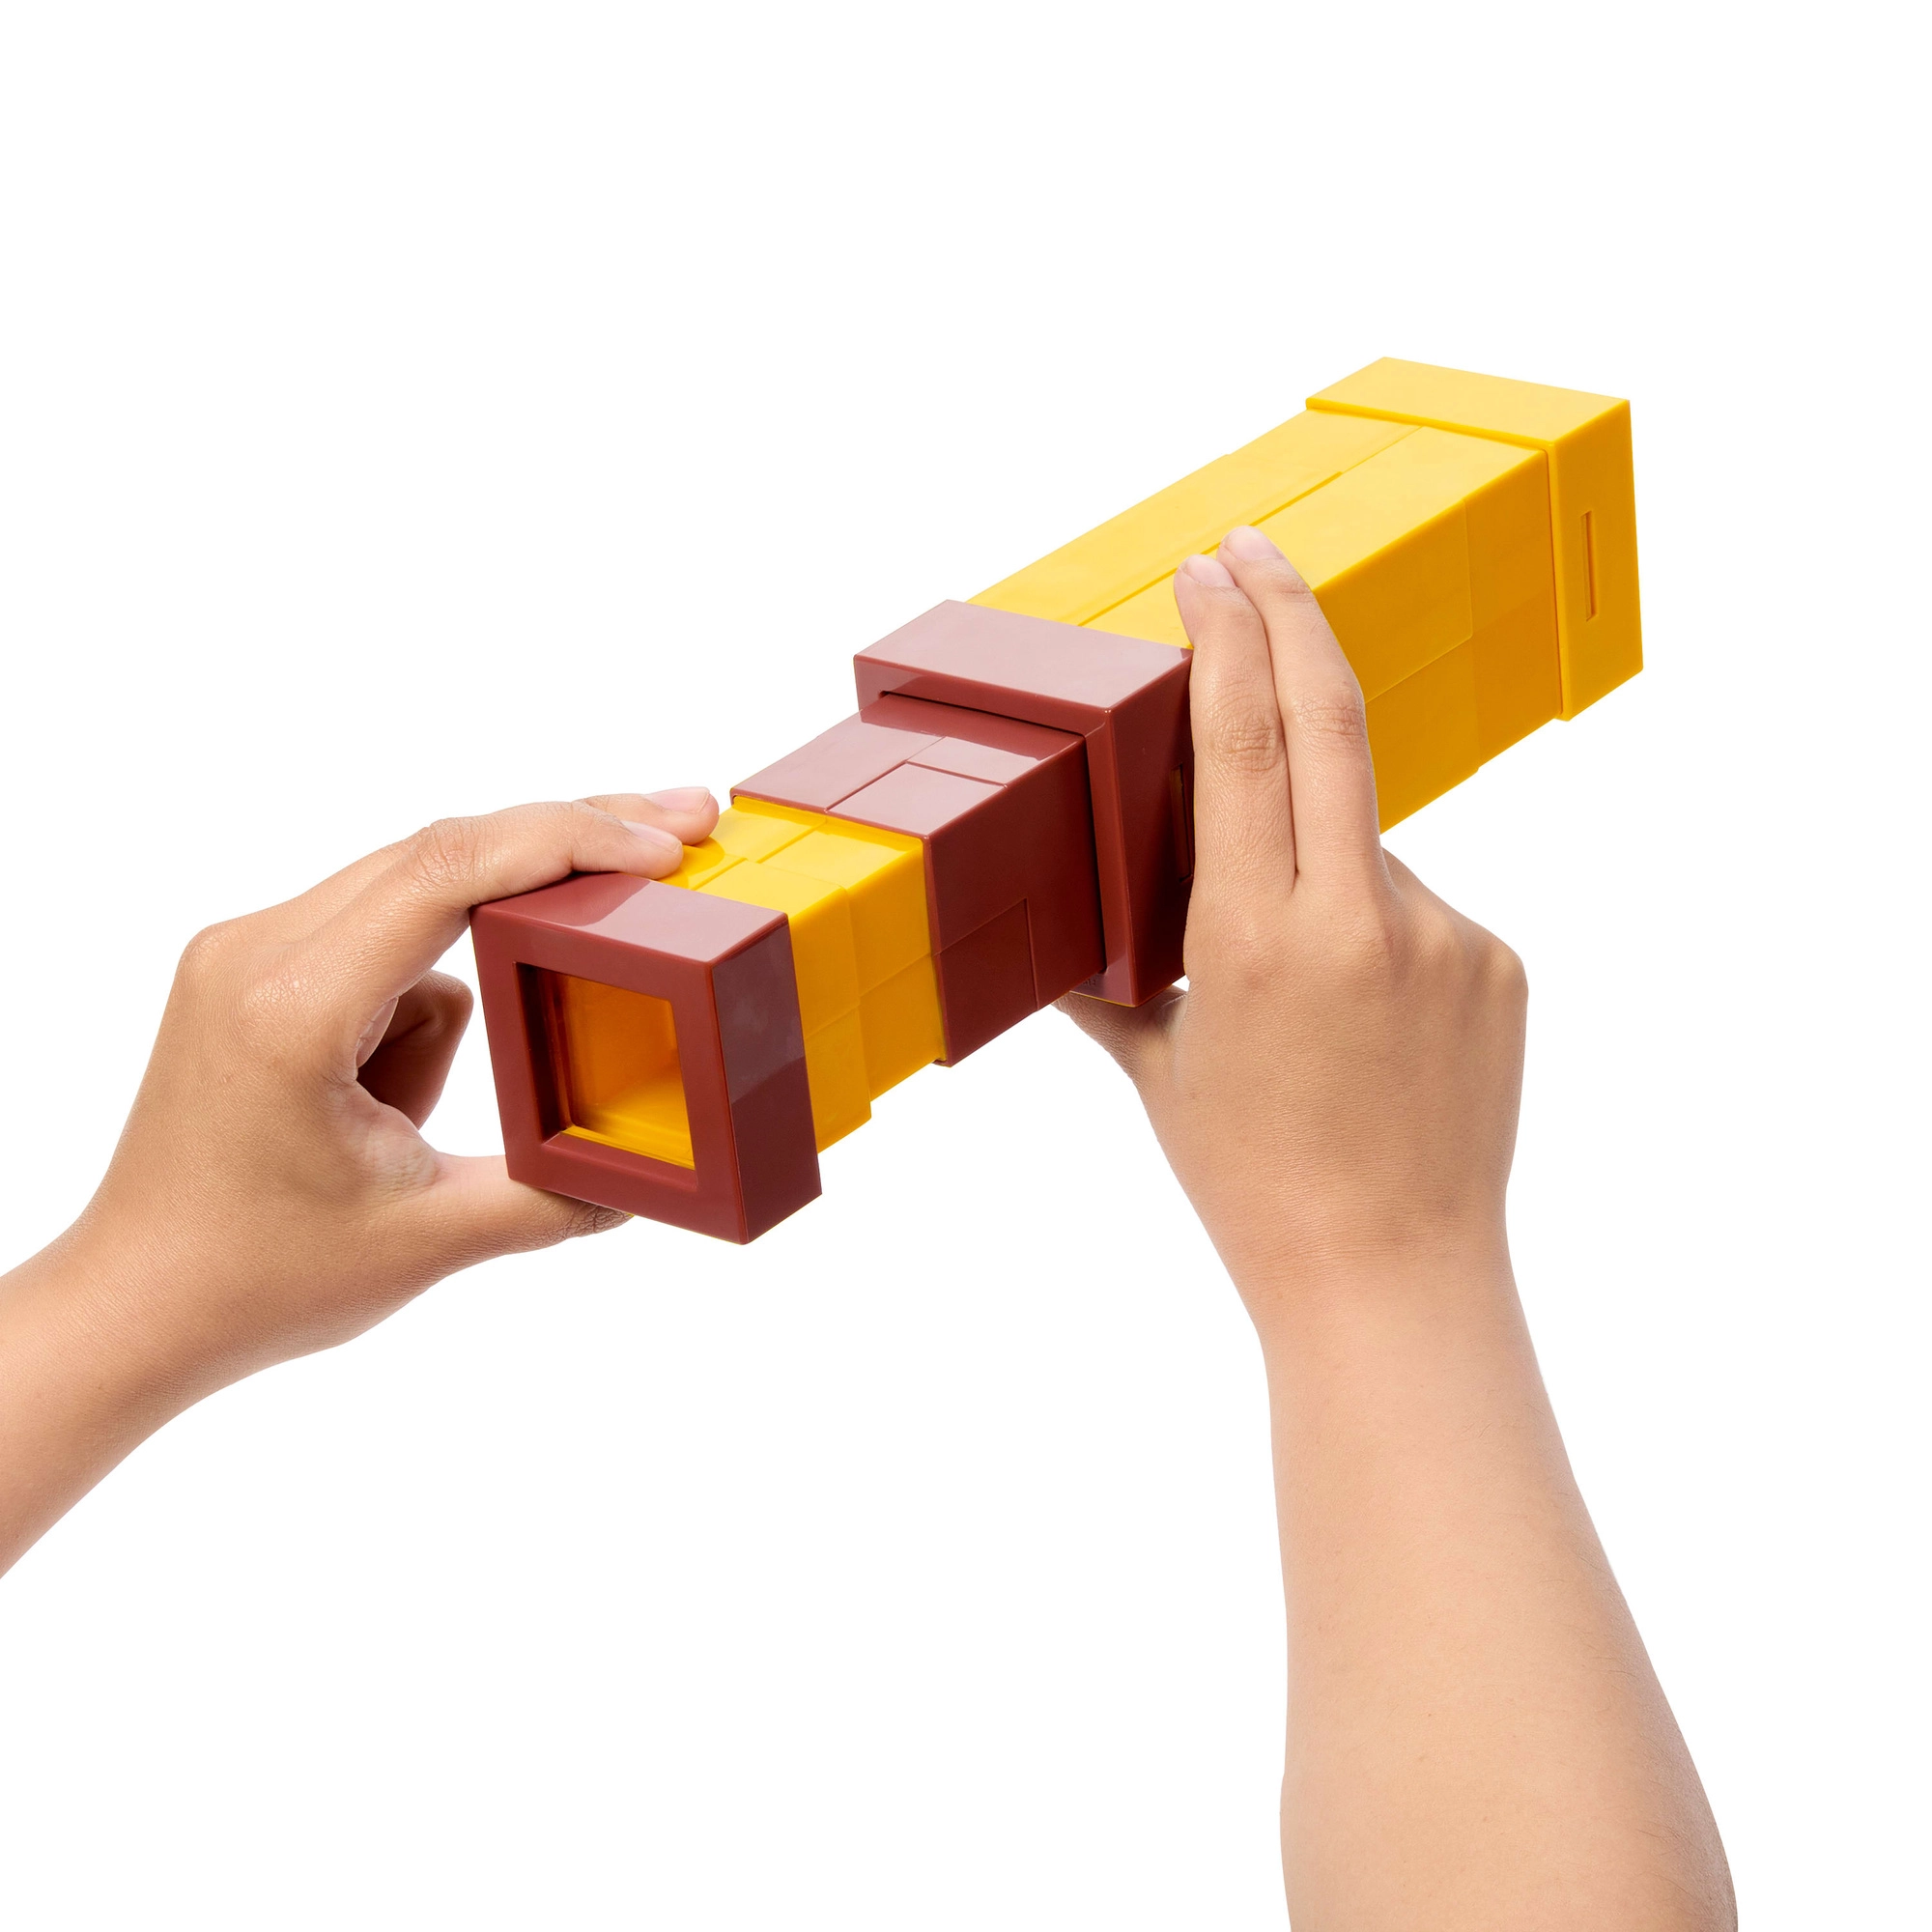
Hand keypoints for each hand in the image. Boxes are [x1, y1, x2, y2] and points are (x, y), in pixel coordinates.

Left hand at [0, 788, 715, 1571]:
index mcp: (292, 1007)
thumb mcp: (429, 1239)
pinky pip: (388, 942)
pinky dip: (430, 999)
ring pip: (421, 900)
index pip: (446, 872)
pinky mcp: (258, 967)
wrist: (135, 1306)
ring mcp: (249, 950)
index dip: (568, 840)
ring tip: (408, 1119)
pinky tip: (389, 1105)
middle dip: (564, 849)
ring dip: (473, 977)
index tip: (663, 844)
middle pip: (443, 853)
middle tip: (677, 835)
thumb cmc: (251, 1280)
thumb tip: (655, 1171)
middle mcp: (257, 950)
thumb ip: (556, 1196)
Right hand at [1061, 525, 1526, 1323]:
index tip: (1209, 571)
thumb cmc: (1255, 1185)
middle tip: (1253, 548)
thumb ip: (1111, 985)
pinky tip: (1359, 1024)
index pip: (1244, 740)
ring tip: (1298, 995)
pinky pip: (1416, 903)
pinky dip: (1370, 926)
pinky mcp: (1498, 962)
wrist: (1393, 1278)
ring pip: (1361, 835)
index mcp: (1255, 939)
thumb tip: (1063, 945)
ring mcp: (1446, 937)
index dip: (1229, 637)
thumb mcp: (1161, 1071)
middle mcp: (1360, 918)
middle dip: (1288, 611)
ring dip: (1313, 859)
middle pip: (1330, 715)